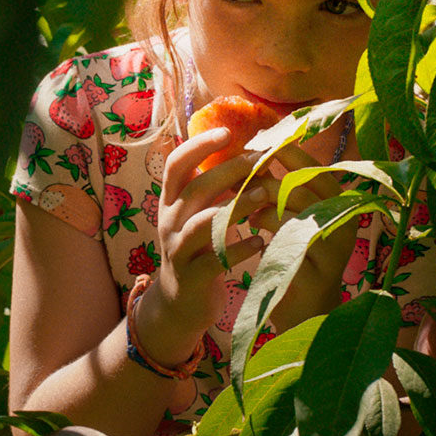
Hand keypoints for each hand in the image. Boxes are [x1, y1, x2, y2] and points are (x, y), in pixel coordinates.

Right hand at [132, 127, 271, 365]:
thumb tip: (254, 153)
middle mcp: (169, 221)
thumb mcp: (198, 214)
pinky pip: (215, 260)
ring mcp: (178, 249)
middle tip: (261, 159)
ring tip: (266, 194)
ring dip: (236, 205)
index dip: (198, 146)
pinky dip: (240, 248)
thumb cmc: (198, 249)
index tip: (227, 132)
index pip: (176, 164)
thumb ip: (216, 189)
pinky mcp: (191, 277)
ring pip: (203, 222)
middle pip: (195, 188)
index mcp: (171, 201)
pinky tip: (261, 241)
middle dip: (229, 170)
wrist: (180, 303)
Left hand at [250, 142, 361, 328]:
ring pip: (294, 214)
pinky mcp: (320, 273)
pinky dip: (266, 239)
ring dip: (263, 211)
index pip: (314, 168)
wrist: (305, 312)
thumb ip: (276, 187)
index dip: (286, 154)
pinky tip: (255, 240)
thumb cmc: (294, 258)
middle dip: (267, 182)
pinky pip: (288, 246)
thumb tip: (253, 149)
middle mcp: (345, 222)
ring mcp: (335, 249)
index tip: (256, 145)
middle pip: (304, 187)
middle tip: (240, 183)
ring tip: (249, 216)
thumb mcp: (288, 217)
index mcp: (340, 204)